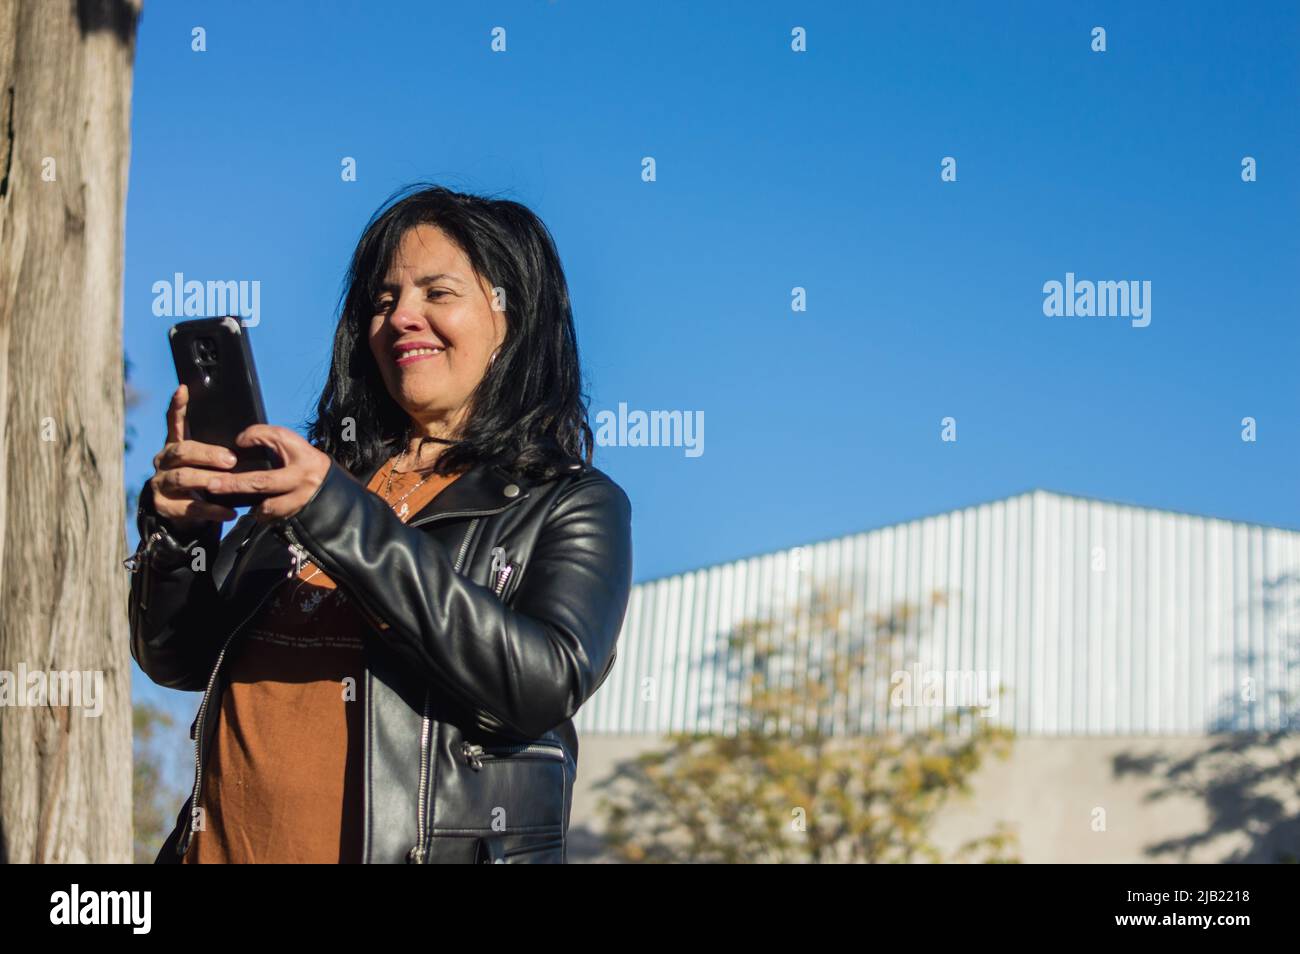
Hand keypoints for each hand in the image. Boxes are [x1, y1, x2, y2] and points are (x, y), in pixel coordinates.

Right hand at [147, 385, 240, 533]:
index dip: (177, 406)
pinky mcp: (164, 506)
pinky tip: (229, 512)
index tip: (183, 389)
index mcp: (174, 445)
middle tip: (231, 460)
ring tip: (229, 483)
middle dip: (207, 454)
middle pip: (181, 451)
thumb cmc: (201, 480)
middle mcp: (163, 461)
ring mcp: (160, 483)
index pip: (174, 422)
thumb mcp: (206, 463)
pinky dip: (212, 509)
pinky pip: (189, 507)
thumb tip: (249, 437)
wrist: (182, 514)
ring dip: (207, 480)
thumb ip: (216, 449)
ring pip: (182, 478)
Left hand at [204, 424, 332, 522]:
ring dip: (253, 506)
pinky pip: (274, 520)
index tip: (237, 443)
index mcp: (302, 454)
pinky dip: (263, 516)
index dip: (255, 437)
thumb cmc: (304, 462)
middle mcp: (302, 477)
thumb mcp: (291, 445)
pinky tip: (258, 511)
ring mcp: (302, 499)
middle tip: (211, 484)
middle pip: (262, 482)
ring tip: (242, 503)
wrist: (329, 486)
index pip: (277, 438)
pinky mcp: (299, 515)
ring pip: (267, 507)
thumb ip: (266, 438)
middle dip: (235, 484)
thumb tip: (239, 442)